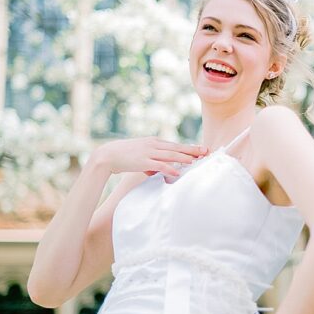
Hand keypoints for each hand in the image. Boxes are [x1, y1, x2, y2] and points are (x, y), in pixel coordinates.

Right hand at [92, 137, 206, 179]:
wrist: (107, 154)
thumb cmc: (122, 155)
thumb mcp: (139, 154)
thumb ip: (151, 161)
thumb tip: (157, 171)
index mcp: (153, 142)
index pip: (174, 144)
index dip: (188, 147)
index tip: (200, 149)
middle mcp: (153, 145)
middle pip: (176, 147)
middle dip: (192, 150)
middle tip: (206, 152)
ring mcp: (148, 152)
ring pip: (170, 155)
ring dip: (184, 158)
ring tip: (196, 161)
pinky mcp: (143, 161)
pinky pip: (159, 165)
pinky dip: (170, 168)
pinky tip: (178, 172)